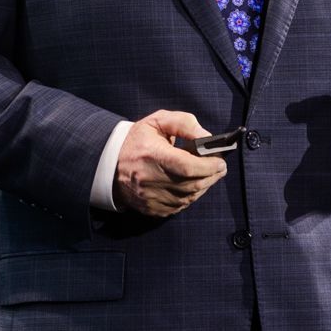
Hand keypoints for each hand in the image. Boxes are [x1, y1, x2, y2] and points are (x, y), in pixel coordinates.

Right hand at [113, 110, 229, 216]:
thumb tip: (206, 137)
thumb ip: (184, 124)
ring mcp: (151, 198)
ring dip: (204, 186)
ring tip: (208, 174)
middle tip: (220, 167)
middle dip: (212, 176)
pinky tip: (192, 185)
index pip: (188, 166)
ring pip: (189, 197)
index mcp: (152, 155)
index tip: (221, 161)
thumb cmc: (137, 141)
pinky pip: (180, 206)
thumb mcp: (157, 121)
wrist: (110, 164)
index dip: (209, 166)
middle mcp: (151, 180)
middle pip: (192, 184)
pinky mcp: (152, 209)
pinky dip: (191, 196)